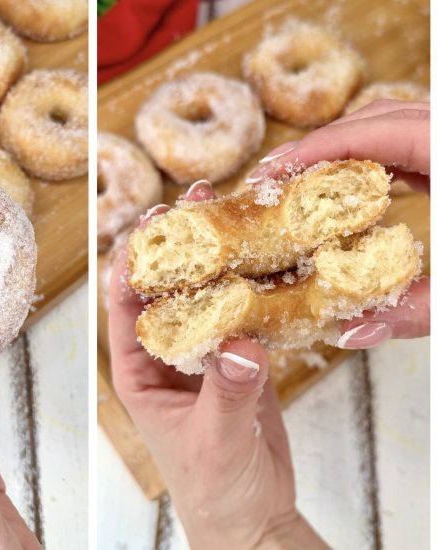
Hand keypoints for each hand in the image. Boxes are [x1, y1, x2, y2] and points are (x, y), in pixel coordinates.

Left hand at [108, 182, 325, 548]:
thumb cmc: (212, 489)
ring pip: (210, 294)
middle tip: (196, 201)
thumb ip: (227, 395)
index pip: (125, 309)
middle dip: (180, 246)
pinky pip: (249, 314)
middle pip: (169, 289)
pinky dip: (261, 286)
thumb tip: (239, 346)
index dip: (133, 268)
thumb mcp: (215, 441)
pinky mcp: (243, 360)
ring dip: (222, 255)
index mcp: (138, 372)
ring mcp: (206, 354)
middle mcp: (167, 356)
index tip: (148, 230)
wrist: (251, 517)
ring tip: (235, 207)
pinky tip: (274, 252)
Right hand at [245, 99, 429, 348]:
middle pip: (382, 117)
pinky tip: (361, 193)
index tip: (271, 172)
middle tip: (277, 180)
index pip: (377, 130)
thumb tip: (351, 328)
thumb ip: (418, 308)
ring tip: (307, 185)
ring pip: (399, 125)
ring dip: (350, 150)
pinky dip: (382, 160)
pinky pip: (416, 143)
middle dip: (324, 144)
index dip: (318, 146)